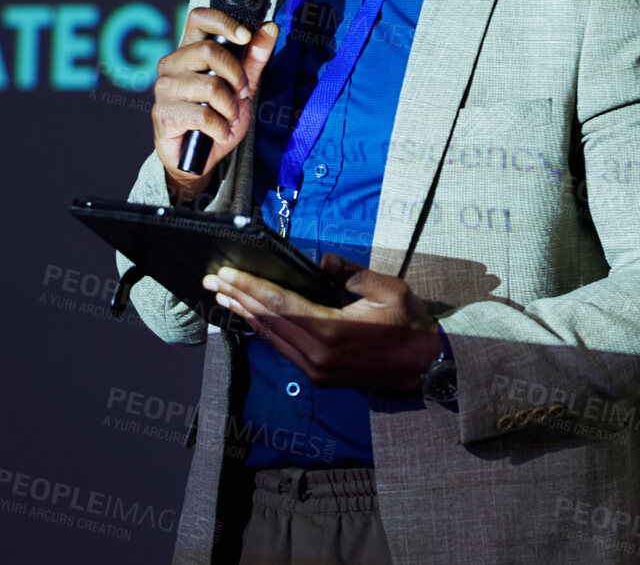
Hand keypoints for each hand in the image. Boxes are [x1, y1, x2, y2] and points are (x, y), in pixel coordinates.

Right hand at [150, 10, 278, 204]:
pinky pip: (202, 114)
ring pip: (209, 86)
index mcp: (189, 50)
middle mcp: (172, 64)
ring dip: (230, 107)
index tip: (245, 37)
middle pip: (209, 52)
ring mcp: (165, 89)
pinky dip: (220, 127)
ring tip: (229, 118)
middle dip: (236, 76)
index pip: (199, 17)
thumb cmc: (216, 117)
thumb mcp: (242, 86)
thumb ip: (254, 57)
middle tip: (242, 94)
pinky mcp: (164, 114)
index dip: (223, 22)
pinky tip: (220, 133)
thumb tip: (270, 26)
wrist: (196, 159)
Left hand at [202, 254, 442, 390]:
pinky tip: (252, 319)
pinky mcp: (320, 376)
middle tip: (212, 281)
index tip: (224, 273)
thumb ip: (351, 274)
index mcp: (332, 331)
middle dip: (238, 298)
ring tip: (223, 297)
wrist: (428, 367)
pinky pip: (284, 350)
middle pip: (268, 322)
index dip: (249, 287)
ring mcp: (317, 370)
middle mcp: (317, 355)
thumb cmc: (410, 325)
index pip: (279, 305)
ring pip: (272, 338)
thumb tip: (323, 263)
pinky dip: (265, 331)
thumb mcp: (387, 289)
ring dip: (246, 315)